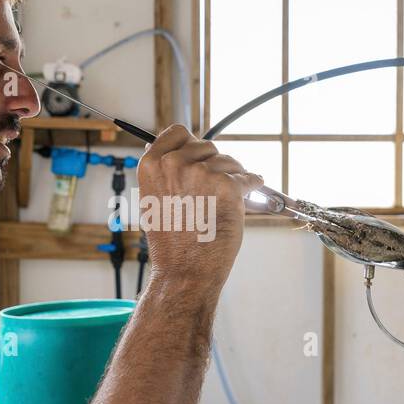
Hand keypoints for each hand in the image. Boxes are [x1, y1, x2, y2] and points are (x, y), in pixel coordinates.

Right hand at [135, 125, 261, 291]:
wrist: (184, 271)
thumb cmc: (171, 242)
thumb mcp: (153, 200)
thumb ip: (165, 173)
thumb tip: (179, 152)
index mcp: (151, 164)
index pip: (177, 132)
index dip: (191, 144)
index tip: (199, 157)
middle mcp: (174, 163)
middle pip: (207, 145)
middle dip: (215, 164)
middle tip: (213, 191)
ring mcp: (201, 174)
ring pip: (229, 161)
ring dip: (233, 177)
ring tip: (223, 203)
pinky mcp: (226, 187)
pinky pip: (248, 177)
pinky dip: (252, 186)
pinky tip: (248, 195)